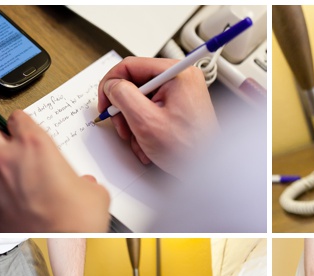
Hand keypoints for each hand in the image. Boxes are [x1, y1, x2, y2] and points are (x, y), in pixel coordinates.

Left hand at [0, 110, 110, 231]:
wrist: (62, 248)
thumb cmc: (77, 220)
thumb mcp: (95, 192)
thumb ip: (84, 181)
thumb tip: (84, 186)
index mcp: (35, 146)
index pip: (18, 118)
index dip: (24, 123)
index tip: (29, 129)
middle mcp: (10, 161)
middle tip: (14, 147)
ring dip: (5, 174)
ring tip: (27, 188)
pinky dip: (7, 201)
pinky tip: (26, 209)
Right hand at [97, 57, 217, 176]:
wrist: (209, 171)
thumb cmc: (188, 149)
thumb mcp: (145, 120)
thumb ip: (122, 95)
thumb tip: (112, 86)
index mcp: (177, 73)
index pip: (131, 66)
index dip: (111, 85)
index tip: (104, 103)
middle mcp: (182, 79)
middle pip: (136, 85)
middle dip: (125, 111)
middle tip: (124, 128)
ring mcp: (182, 95)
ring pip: (142, 102)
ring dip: (135, 124)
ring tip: (140, 142)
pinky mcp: (181, 109)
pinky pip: (153, 112)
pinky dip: (146, 129)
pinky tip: (149, 145)